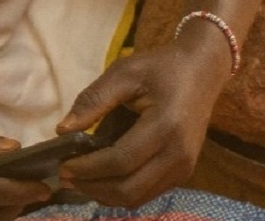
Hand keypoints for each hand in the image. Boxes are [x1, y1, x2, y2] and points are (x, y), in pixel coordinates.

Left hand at [55, 33, 232, 206]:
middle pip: (129, 188)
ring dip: (104, 194)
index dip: (88, 168)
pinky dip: (121, 193)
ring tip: (78, 180)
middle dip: (92, 186)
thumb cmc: (161, 67)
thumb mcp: (124, 73)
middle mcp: (178, 155)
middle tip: (65, 177)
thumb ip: (93, 100)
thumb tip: (62, 130)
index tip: (62, 164)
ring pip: (138, 197)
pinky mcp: (184, 173)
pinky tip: (101, 179)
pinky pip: (148, 194)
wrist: (203, 71)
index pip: (120, 160)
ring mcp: (184, 168)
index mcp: (165, 126)